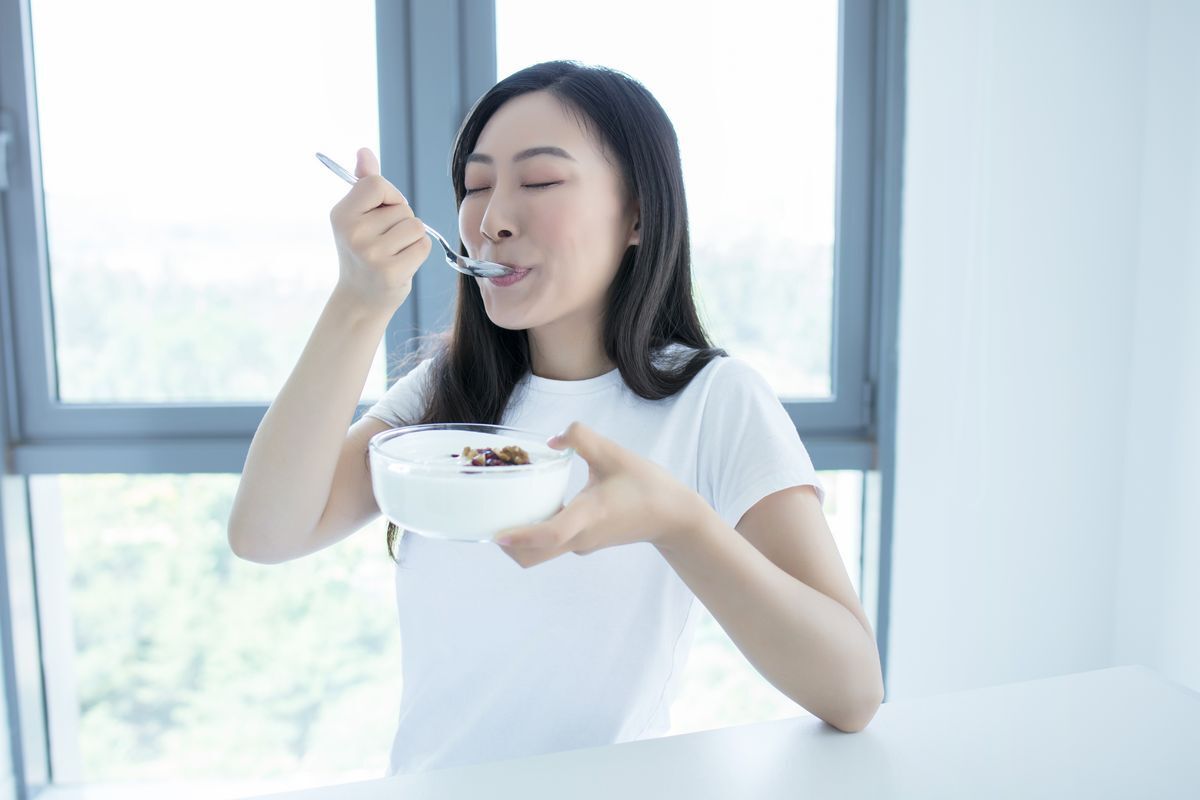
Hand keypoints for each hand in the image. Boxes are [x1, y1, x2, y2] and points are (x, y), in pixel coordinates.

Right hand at [328, 147, 431, 312]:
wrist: (361, 299)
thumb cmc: (364, 251)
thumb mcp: (357, 216)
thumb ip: (364, 183)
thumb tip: (364, 151)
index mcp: (341, 214)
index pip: (377, 183)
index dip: (390, 195)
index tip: (383, 212)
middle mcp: (352, 233)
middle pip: (402, 207)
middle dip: (401, 220)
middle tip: (385, 241)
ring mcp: (371, 254)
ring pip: (415, 225)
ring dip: (412, 238)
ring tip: (394, 252)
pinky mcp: (390, 273)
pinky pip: (423, 245)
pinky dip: (419, 253)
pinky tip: (401, 264)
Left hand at [495, 421, 708, 568]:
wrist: (674, 517)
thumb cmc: (647, 485)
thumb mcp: (615, 453)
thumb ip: (582, 438)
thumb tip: (553, 439)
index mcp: (587, 516)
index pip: (550, 534)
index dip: (521, 536)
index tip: (496, 535)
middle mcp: (580, 537)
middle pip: (533, 556)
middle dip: (507, 545)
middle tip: (488, 517)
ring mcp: (582, 544)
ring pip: (540, 553)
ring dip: (518, 540)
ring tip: (505, 508)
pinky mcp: (584, 543)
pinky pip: (551, 545)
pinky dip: (534, 534)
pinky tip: (532, 505)